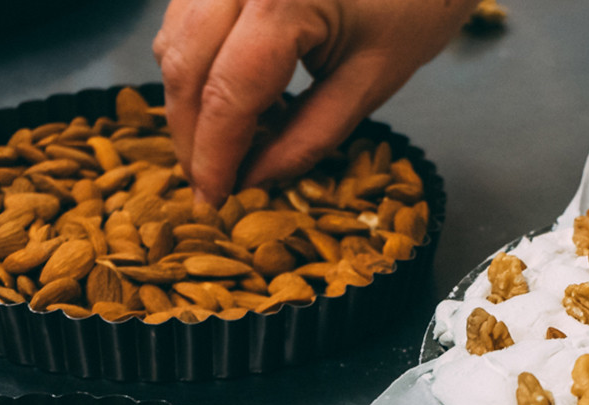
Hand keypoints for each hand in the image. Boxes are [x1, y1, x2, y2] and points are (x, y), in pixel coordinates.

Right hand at [152, 0, 476, 204]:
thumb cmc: (415, 2)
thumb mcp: (369, 82)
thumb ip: (308, 137)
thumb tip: (252, 180)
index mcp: (281, 0)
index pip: (227, 94)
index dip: (214, 156)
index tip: (212, 200)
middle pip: (183, 66)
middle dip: (190, 134)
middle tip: (208, 183)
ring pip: (173, 39)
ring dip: (188, 98)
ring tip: (222, 144)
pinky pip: (185, 17)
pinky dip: (197, 62)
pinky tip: (232, 94)